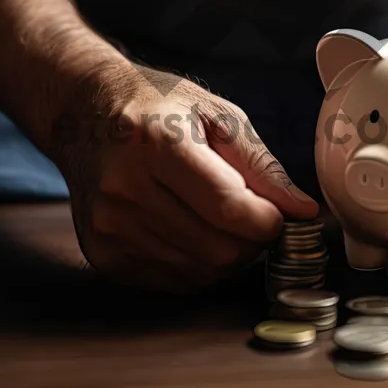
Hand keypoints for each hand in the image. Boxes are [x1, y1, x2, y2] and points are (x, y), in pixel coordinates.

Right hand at [53, 61, 317, 293]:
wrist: (84, 112)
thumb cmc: (157, 106)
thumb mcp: (217, 116)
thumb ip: (262, 166)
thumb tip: (303, 212)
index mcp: (157, 143)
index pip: (228, 207)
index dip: (267, 221)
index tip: (277, 214)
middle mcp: (125, 188)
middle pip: (219, 249)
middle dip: (251, 241)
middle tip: (251, 215)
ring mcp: (110, 226)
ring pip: (201, 272)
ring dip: (225, 254)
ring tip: (217, 218)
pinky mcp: (103, 254)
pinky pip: (174, 282)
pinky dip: (196, 264)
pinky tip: (188, 229)